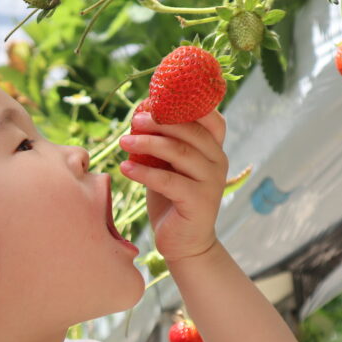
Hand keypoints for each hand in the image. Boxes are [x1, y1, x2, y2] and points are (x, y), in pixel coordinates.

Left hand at [118, 108, 227, 262]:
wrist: (184, 243)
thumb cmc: (172, 199)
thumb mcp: (169, 166)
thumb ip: (164, 142)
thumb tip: (140, 112)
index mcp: (214, 148)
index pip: (210, 117)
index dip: (187, 105)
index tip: (157, 98)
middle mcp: (218, 161)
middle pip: (190, 131)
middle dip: (159, 121)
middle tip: (133, 120)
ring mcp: (211, 182)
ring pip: (180, 153)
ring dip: (148, 143)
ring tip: (123, 141)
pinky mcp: (199, 202)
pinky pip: (169, 181)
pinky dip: (144, 173)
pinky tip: (125, 168)